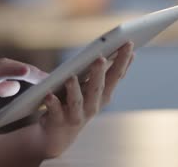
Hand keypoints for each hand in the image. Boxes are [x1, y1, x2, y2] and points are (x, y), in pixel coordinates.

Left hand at [28, 42, 134, 157]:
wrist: (58, 135)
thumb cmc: (75, 103)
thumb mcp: (89, 87)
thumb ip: (98, 72)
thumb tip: (107, 52)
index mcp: (103, 94)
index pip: (116, 75)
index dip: (123, 60)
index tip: (129, 43)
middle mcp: (93, 105)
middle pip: (98, 87)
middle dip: (100, 73)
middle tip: (101, 58)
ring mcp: (76, 115)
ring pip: (77, 101)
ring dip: (75, 89)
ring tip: (71, 78)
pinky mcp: (58, 121)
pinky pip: (56, 111)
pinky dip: (53, 103)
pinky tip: (49, 96)